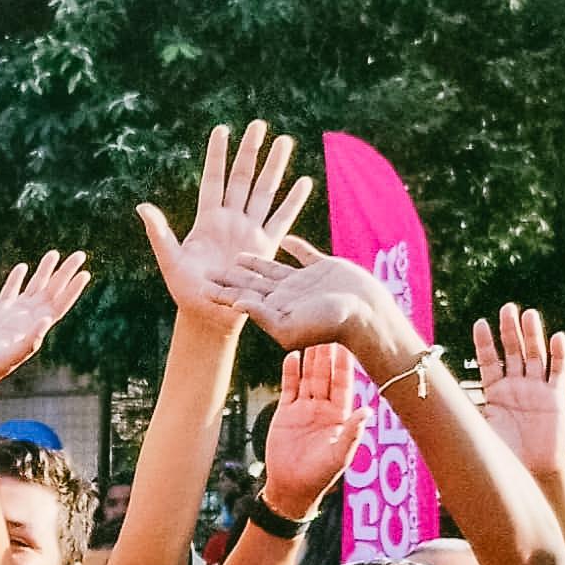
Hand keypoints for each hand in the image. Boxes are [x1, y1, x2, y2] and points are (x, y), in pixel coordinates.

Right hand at [0, 249, 90, 396]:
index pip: (58, 306)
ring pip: (33, 289)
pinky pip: (9, 293)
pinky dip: (16, 280)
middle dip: (64, 274)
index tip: (85, 273)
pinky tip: (22, 267)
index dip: (72, 290)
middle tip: (80, 255)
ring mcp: (11, 318)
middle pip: (51, 293)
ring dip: (44, 272)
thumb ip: (28, 341)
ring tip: (54, 254)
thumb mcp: (8, 357)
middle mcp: (26, 322)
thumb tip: (46, 320)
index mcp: (33, 330)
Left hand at [138, 122, 313, 330]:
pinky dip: (293, 201)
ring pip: (265, 191)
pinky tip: (304, 181)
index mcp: (207, 220)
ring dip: (275, 167)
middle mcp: (231, 220)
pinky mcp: (266, 246)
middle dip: (250, 151)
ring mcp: (250, 230)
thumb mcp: (171, 261)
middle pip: (242, 178)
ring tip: (285, 141)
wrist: (210, 315)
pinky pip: (282, 219)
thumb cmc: (186, 291)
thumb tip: (142, 207)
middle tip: (259, 124)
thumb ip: (159, 234)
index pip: (213, 179)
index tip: (222, 129)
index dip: (217, 155)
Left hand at [213, 248, 416, 379]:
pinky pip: (304, 254)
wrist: (366, 314)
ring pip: (273, 269)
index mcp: (275, 307)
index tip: (198, 285)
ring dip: (255, 263)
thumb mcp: (289, 326)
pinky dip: (295, 246)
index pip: (241, 298)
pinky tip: (286, 238)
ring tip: (237, 255)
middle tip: (207, 268)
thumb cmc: (329, 325)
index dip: (221, 292)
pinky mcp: (323, 269)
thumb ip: (262, 314)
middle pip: (251, 283)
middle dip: (230, 277)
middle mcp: (286, 295)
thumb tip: (236, 302)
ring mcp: (304, 282)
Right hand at [258, 342, 362, 519]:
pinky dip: (290, 372)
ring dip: (310, 356)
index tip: (348, 341)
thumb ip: (352, 433)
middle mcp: (324, 408)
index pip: (344, 383)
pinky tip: (291, 355)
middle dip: (327, 352)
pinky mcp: (285, 412)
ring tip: (310, 332)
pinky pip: (289, 387)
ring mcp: (304, 408)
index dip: (345, 363)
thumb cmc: (319, 476)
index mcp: (340, 415)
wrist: (290, 489)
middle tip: (328, 326)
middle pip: (326, 374)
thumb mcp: (339, 456)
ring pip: (308, 376)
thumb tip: (368, 411)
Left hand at [471, 302, 564, 483]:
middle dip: (509, 330)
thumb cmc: (501, 454)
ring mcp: (536, 389)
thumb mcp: (476, 429)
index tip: (480, 323)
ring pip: (535, 355)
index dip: (485, 342)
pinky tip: (558, 337)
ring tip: (529, 314)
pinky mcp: (555, 398)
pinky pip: (558, 372)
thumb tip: (426, 403)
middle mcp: (516, 386)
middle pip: (513, 351)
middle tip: (507, 309)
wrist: (529, 472)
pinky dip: (559, 354)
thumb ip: (459, 412)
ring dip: (533, 335)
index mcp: (495, 391)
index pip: (489, 360)